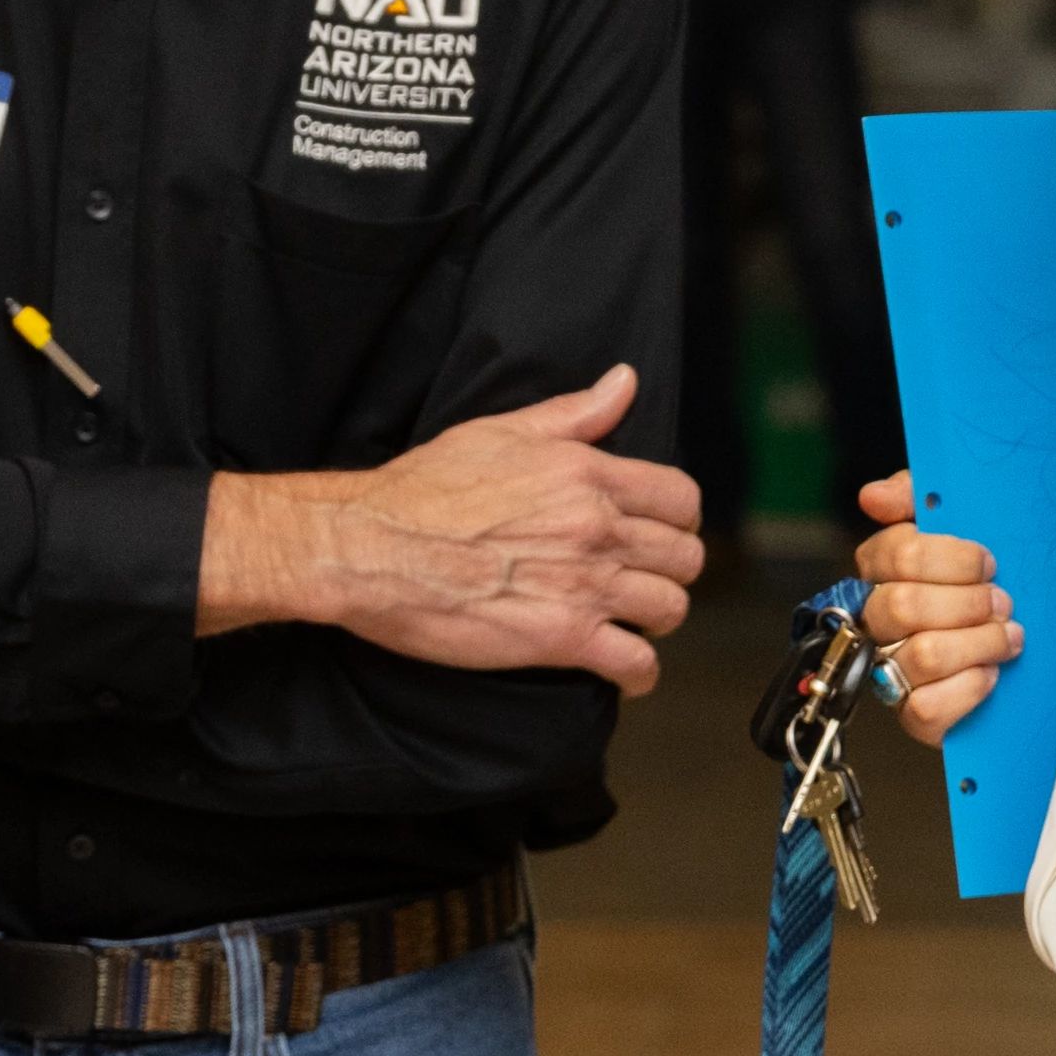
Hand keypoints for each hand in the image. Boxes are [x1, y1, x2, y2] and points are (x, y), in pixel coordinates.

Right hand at [208, 367, 703, 690]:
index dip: (678, 520)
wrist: (370, 547)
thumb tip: (624, 382)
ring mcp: (583, 585)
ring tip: (633, 623)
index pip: (681, 497)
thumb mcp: (500, 431)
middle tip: (644, 580)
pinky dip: (639, 674)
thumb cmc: (422, 489)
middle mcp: (596, 528)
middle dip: (671, 571)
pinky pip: (635, 664)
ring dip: (656, 620)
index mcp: (586, 473)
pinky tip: (625, 672)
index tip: (660, 532)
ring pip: (670, 608)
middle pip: (685, 557)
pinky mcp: (560, 639)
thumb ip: (574, 412)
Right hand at [852, 471, 1021, 746]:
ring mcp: (892, 671)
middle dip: (966, 602)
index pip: (896, 554)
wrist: (1030, 643)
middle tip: (1001, 601)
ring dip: (979, 642)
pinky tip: (992, 674)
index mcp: (884, 571)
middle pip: (903, 605)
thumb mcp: (964, 521)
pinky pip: (925, 709)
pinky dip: (968, 688)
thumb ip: (917, 496)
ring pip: (921, 655)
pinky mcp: (915, 717)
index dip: (951, 558)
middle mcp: (879, 622)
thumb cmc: (987, 579)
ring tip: (1008, 635)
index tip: (988, 562)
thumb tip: (874, 496)